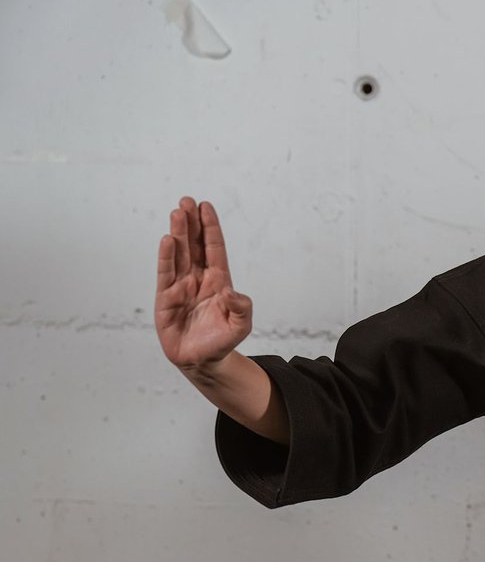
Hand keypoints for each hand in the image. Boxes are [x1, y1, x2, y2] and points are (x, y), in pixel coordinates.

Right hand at [155, 196, 251, 369]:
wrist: (202, 361)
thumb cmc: (221, 340)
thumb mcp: (241, 325)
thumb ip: (242, 309)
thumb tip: (233, 294)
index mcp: (218, 281)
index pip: (214, 249)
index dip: (210, 228)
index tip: (206, 206)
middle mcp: (198, 279)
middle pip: (194, 246)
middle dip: (192, 223)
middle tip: (187, 200)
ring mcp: (181, 287)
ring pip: (179, 254)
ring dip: (178, 233)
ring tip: (177, 212)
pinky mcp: (165, 298)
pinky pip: (165, 273)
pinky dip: (166, 256)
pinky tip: (167, 239)